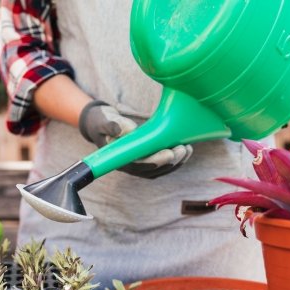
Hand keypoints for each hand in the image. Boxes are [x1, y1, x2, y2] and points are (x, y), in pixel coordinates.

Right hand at [78, 100, 193, 178]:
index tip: (169, 154)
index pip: (138, 165)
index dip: (155, 162)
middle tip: (183, 149)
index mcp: (119, 159)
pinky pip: (163, 163)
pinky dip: (175, 159)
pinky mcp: (147, 158)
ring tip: (188, 149)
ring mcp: (140, 163)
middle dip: (170, 161)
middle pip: (153, 169)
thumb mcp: (104, 119)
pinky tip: (186, 149)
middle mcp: (130, 165)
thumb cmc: (102, 121)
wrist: (102, 122)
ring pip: (161, 169)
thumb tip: (126, 130)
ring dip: (176, 161)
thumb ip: (112, 124)